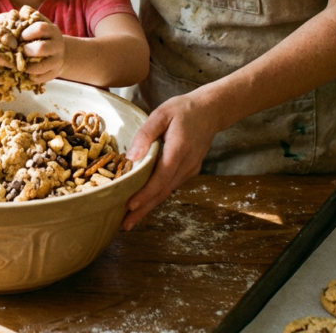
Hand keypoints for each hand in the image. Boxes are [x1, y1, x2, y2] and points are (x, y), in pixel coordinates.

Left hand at [18, 21, 63, 83]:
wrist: (58, 52)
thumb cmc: (41, 35)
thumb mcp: (37, 23)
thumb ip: (28, 16)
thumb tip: (21, 12)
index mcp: (52, 30)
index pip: (40, 28)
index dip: (27, 32)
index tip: (20, 36)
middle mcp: (57, 45)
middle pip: (41, 48)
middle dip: (27, 50)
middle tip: (20, 51)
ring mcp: (57, 61)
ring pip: (41, 67)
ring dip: (27, 66)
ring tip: (20, 64)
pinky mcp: (54, 74)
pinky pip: (40, 78)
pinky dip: (30, 77)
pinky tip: (25, 73)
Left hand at [121, 89, 221, 230]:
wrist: (210, 111)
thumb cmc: (183, 110)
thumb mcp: (161, 114)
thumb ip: (145, 135)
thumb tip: (131, 157)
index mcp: (179, 150)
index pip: (161, 178)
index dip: (145, 194)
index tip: (129, 206)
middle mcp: (187, 164)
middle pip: (163, 191)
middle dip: (143, 209)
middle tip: (124, 225)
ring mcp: (190, 169)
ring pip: (167, 191)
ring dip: (148, 206)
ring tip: (129, 219)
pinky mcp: (190, 170)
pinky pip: (170, 186)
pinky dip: (156, 196)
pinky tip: (143, 203)